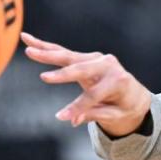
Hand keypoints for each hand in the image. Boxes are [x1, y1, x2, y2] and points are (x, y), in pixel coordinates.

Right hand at [22, 33, 151, 135]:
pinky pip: (63, 52)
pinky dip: (45, 46)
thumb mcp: (114, 115)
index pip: (94, 95)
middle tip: (44, 78)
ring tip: (29, 50)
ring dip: (47, 53)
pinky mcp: (85, 57)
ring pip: (67, 56)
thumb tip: (71, 120)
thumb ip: (94, 114)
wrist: (133, 92)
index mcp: (118, 80)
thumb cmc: (124, 106)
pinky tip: (27, 39)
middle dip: (62, 75)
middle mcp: (107, 65)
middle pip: (81, 69)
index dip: (78, 107)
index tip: (61, 117)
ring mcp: (96, 58)